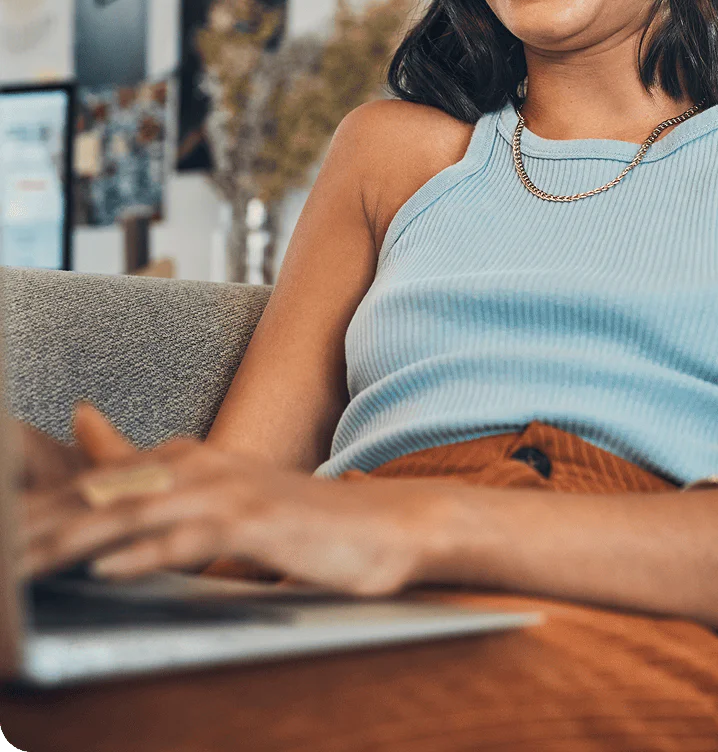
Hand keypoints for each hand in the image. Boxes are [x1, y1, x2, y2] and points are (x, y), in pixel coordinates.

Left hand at [19, 408, 448, 596]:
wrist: (379, 524)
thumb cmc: (294, 517)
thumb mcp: (220, 497)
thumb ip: (159, 479)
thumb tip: (94, 448)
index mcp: (187, 460)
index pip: (96, 484)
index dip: (37, 508)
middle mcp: (201, 466)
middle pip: (102, 496)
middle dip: (38, 524)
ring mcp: (229, 492)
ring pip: (136, 513)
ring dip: (74, 540)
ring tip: (24, 562)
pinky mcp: (256, 524)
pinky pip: (193, 539)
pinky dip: (149, 555)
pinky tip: (113, 571)